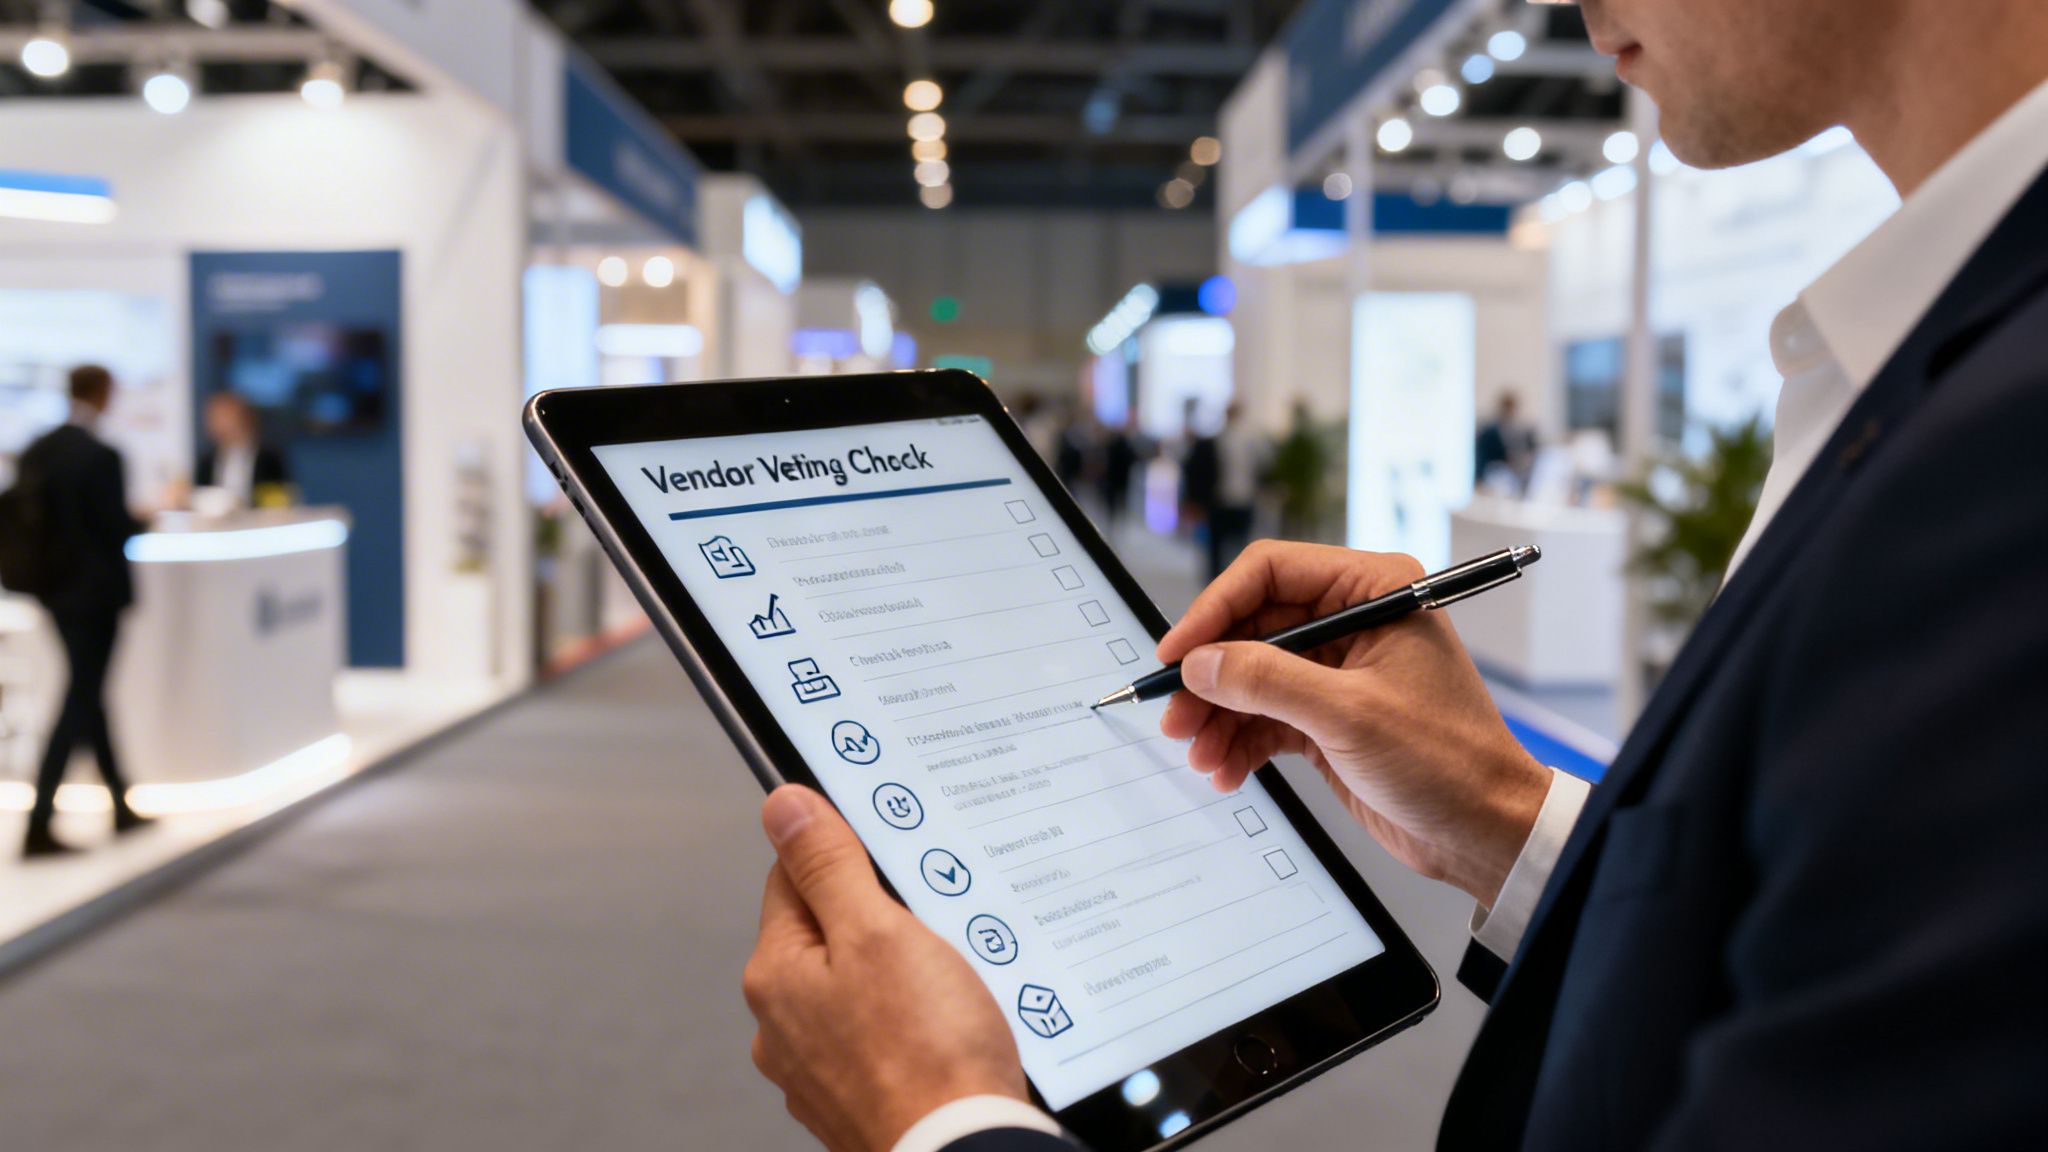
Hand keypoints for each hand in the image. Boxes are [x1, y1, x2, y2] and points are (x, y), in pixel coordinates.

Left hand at [745, 785, 1028, 1151]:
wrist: (959, 1151)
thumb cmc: (926, 1052)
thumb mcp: (878, 930)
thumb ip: (828, 864)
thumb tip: (782, 806)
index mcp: (776, 974)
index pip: (793, 877)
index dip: (848, 859)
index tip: (893, 864)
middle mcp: (781, 1025)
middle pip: (829, 934)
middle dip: (881, 922)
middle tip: (933, 930)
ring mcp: (817, 1069)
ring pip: (858, 988)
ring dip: (900, 977)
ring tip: (947, 987)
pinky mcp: (856, 1099)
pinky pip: (881, 1037)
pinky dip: (910, 1027)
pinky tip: (944, 1031)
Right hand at [1157, 542, 1550, 906]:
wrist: (1486, 831)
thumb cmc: (1450, 762)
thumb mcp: (1349, 716)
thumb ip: (1268, 682)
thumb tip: (1202, 663)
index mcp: (1374, 591)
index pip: (1271, 573)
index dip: (1215, 609)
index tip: (1178, 651)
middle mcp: (1354, 620)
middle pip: (1252, 628)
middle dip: (1211, 674)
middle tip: (1176, 714)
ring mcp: (1339, 670)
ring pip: (1252, 676)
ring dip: (1219, 715)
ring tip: (1198, 752)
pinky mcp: (1329, 716)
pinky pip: (1266, 716)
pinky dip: (1240, 741)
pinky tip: (1225, 769)